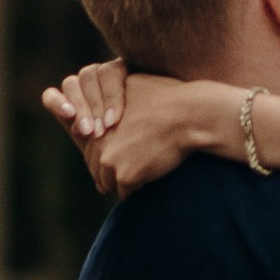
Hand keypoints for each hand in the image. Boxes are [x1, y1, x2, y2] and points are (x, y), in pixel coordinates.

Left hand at [40, 66, 211, 195]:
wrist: (189, 115)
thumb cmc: (169, 98)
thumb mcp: (134, 86)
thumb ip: (115, 97)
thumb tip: (111, 107)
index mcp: (98, 118)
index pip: (90, 147)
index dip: (104, 155)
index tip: (118, 158)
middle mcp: (98, 138)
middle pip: (95, 167)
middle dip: (109, 172)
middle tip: (128, 170)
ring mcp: (110, 158)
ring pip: (107, 182)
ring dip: (121, 182)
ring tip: (140, 173)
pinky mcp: (124, 176)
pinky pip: (124, 192)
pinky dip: (135, 190)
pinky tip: (149, 178)